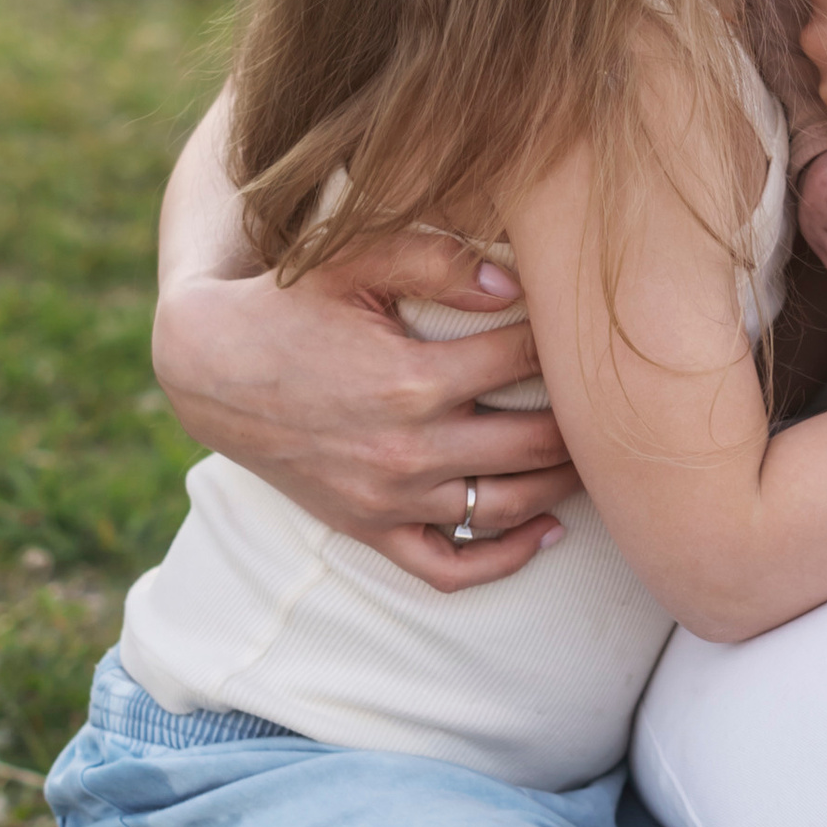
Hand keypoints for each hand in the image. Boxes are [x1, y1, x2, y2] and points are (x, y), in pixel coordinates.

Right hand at [152, 231, 582, 591]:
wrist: (210, 368)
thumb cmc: (289, 303)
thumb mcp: (352, 258)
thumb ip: (437, 259)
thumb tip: (516, 282)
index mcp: (412, 379)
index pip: (525, 360)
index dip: (564, 337)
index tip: (585, 322)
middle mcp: (408, 449)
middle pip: (536, 442)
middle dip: (585, 419)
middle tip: (616, 396)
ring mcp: (390, 499)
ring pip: (508, 507)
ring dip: (562, 483)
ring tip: (597, 455)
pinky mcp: (370, 529)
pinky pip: (451, 568)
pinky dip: (506, 560)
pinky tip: (547, 531)